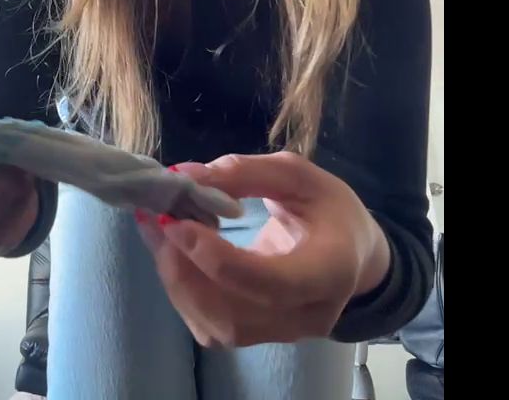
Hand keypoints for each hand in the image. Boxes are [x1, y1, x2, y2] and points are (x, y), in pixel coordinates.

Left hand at [136, 151, 389, 347]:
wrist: (352, 252)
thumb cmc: (327, 208)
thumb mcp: (297, 174)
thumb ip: (245, 172)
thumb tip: (185, 175)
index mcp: (330, 270)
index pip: (271, 282)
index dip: (217, 259)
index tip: (177, 222)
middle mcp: (309, 315)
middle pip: (234, 314)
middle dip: (183, 269)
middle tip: (156, 219)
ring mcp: (283, 333)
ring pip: (215, 326)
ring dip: (175, 278)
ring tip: (156, 229)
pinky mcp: (258, 336)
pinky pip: (209, 325)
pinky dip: (182, 289)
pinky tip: (173, 250)